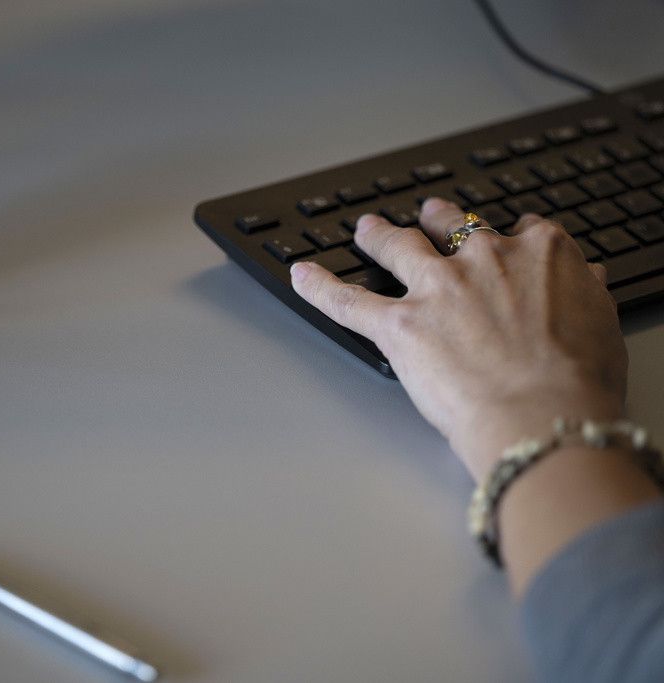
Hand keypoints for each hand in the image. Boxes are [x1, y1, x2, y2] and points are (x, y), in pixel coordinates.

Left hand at [290, 198, 627, 480]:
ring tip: (366, 230)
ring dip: (377, 235)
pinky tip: (301, 275)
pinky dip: (319, 286)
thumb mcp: (600, 323)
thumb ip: (583, 291)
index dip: (508, 236)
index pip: (521, 231)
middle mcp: (482, 260)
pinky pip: (347, 300)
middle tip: (427, 216)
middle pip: (451, 226)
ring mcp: (436, 288)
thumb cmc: (579, 381)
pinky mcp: (399, 323)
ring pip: (396, 247)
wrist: (543, 417)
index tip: (506, 240)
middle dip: (436, 220)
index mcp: (539, 255)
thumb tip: (584, 276)